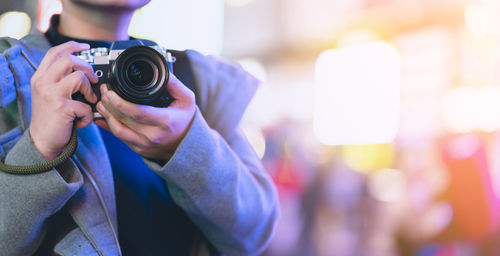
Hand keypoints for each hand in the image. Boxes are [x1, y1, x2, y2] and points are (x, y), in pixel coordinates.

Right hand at [29, 41, 97, 159]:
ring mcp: (51, 94)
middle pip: (69, 60)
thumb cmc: (51, 118)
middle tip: (93, 80)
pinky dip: (89, 115)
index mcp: (40, 77)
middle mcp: (43, 82)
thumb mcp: (50, 94)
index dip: (72, 46)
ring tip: (89, 101)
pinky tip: (82, 121)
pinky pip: (85, 105)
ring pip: (78, 77)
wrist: (42, 141)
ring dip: (89, 90)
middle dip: (87, 67)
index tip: (86, 47)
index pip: (55, 52)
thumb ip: (60, 80)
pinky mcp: (61, 108)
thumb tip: (85, 71)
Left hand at [95, 74, 195, 159]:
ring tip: (102, 102)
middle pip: (122, 119)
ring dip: (105, 115)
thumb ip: (174, 84)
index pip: (136, 112)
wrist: (188, 145)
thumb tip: (161, 71)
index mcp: (165, 121)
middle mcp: (153, 135)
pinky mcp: (138, 149)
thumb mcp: (187, 99)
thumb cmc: (187, 120)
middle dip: (108, 104)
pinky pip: (119, 138)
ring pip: (117, 130)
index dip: (118, 102)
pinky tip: (103, 116)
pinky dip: (108, 126)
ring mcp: (144, 144)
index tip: (110, 91)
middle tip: (104, 91)